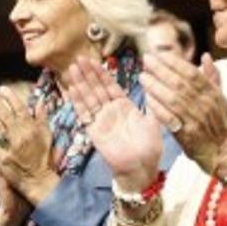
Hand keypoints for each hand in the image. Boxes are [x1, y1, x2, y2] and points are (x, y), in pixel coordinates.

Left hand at [0, 86, 58, 204]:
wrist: (39, 180)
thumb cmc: (43, 158)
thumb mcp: (47, 136)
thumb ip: (42, 118)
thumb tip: (40, 101)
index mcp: (32, 129)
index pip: (20, 109)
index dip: (10, 97)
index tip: (2, 88)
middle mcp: (20, 136)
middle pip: (5, 114)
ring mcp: (10, 147)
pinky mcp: (2, 158)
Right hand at [64, 57, 160, 192]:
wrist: (140, 167)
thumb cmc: (149, 147)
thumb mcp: (154, 120)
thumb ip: (152, 103)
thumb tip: (154, 84)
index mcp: (124, 107)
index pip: (110, 86)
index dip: (102, 74)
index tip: (94, 60)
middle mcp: (110, 112)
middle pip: (96, 89)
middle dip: (88, 74)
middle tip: (80, 58)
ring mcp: (101, 121)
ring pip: (88, 98)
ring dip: (80, 83)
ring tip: (73, 68)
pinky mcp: (94, 131)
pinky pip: (84, 113)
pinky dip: (78, 101)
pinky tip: (72, 89)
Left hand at [141, 53, 226, 174]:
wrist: (225, 152)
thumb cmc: (220, 123)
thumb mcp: (221, 98)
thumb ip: (212, 77)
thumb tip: (206, 56)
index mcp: (213, 93)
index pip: (192, 73)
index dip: (175, 62)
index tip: (160, 54)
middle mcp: (205, 104)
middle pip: (180, 83)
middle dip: (161, 69)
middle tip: (146, 60)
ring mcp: (196, 119)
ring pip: (173, 99)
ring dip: (156, 86)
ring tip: (142, 77)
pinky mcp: (187, 133)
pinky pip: (170, 118)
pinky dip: (158, 107)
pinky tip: (147, 99)